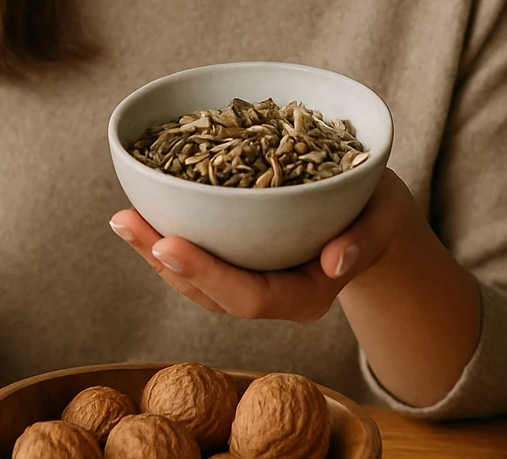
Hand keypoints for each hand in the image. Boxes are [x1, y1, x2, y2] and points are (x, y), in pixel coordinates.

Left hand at [109, 170, 414, 322]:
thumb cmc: (379, 212)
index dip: (206, 274)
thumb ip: (365, 241)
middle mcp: (272, 297)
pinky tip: (140, 211)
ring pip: (194, 280)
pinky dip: (165, 235)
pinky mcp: (238, 261)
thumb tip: (335, 262)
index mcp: (307, 295)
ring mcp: (252, 281)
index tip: (168, 245)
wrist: (375, 217)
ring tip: (122, 218)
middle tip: (124, 222)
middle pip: (209, 292)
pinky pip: (197, 257)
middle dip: (162, 259)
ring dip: (153, 249)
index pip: (249, 296)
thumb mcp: (384, 219)